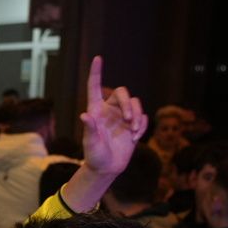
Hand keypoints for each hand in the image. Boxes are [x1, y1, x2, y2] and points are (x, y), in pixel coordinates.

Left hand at [78, 55, 146, 178]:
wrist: (107, 168)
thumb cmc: (94, 156)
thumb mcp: (90, 143)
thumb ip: (89, 129)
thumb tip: (84, 116)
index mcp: (95, 110)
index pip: (95, 87)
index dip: (96, 73)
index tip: (97, 58)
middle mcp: (109, 110)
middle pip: (123, 93)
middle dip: (128, 105)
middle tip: (129, 121)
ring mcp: (122, 116)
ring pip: (135, 103)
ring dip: (137, 116)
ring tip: (133, 132)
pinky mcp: (133, 125)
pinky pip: (143, 117)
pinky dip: (142, 126)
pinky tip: (135, 138)